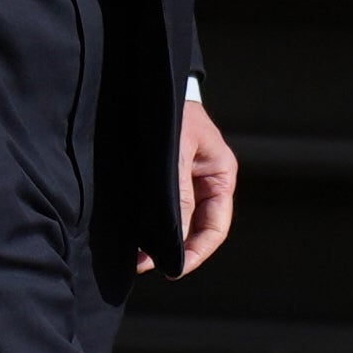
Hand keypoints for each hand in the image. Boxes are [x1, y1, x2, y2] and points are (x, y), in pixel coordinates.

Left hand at [144, 99, 239, 277]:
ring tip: (135, 256)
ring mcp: (185, 181)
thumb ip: (179, 195)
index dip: (197, 250)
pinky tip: (131, 236)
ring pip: (175, 221)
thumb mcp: (177, 152)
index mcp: (220, 174)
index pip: (215, 226)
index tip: (175, 268)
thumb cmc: (169, 110)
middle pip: (195, 228)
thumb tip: (176, 240)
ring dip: (157, 240)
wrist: (148, 84)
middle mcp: (205, 182)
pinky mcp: (163, 179)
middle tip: (144, 264)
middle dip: (172, 249)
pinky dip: (147, 225)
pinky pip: (159, 208)